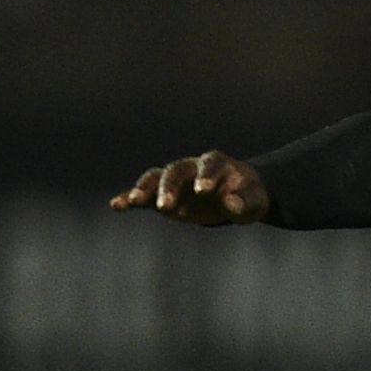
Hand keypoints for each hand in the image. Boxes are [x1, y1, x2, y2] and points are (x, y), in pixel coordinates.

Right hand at [113, 151, 268, 225]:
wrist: (237, 196)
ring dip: (145, 188)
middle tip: (167, 207)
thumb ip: (244, 202)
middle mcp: (191, 167)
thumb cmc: (247, 196)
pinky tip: (117, 205)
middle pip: (176, 171)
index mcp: (216, 163)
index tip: (203, 191)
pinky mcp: (164, 194)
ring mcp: (175, 180)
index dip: (206, 176)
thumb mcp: (254, 202)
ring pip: (156, 178)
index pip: (208, 166)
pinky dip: (131, 198)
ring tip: (135, 201)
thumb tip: (231, 204)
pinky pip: (145, 194)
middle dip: (170, 187)